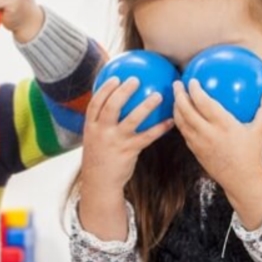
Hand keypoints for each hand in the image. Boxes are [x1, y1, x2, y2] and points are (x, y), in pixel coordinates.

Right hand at [81, 76, 171, 194]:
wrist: (100, 182)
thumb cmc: (99, 159)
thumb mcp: (94, 140)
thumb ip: (101, 124)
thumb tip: (112, 108)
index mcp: (91, 127)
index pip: (95, 103)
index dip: (105, 89)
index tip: (115, 78)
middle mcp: (102, 132)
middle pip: (112, 106)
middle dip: (123, 91)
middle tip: (135, 79)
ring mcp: (115, 141)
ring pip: (132, 119)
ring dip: (146, 106)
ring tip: (158, 96)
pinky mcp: (129, 151)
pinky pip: (147, 136)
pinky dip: (159, 128)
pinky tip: (170, 121)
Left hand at [174, 79, 261, 228]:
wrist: (241, 180)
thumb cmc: (252, 154)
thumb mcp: (261, 131)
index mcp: (223, 126)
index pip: (203, 104)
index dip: (195, 91)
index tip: (192, 80)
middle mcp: (208, 134)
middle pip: (186, 111)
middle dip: (178, 95)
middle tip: (176, 84)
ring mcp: (199, 143)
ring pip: (181, 123)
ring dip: (176, 108)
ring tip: (176, 98)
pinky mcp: (195, 151)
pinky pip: (184, 133)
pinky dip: (180, 122)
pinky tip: (182, 116)